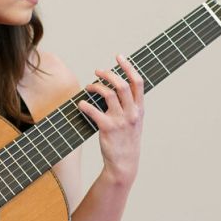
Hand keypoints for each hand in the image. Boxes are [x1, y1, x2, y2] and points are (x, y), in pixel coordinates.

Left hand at [77, 55, 144, 186]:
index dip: (128, 67)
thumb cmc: (127, 141)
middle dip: (109, 74)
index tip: (119, 57)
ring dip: (96, 86)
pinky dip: (85, 105)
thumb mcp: (135, 123)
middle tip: (98, 71)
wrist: (124, 164)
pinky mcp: (107, 128)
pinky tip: (81, 104)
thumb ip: (130, 106)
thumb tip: (115, 88)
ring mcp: (120, 121)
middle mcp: (132, 113)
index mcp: (140, 109)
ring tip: (89, 86)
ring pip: (108, 94)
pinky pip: (94, 111)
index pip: (138, 82)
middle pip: (122, 84)